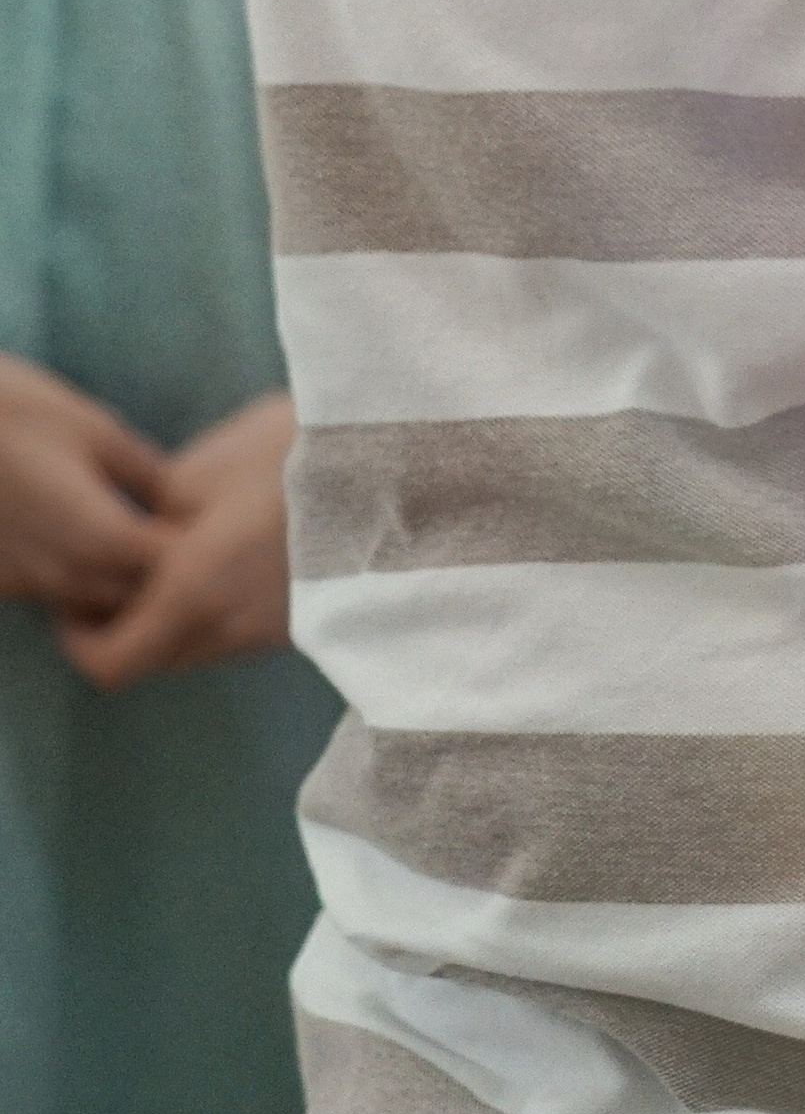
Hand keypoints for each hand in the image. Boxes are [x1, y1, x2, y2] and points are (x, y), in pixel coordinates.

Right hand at [0, 350, 165, 609]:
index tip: (197, 521)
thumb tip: (178, 495)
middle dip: (159, 576)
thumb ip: (144, 471)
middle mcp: (64, 574)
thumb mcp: (94, 427)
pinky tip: (75, 538)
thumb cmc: (15, 412)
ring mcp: (24, 583)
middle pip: (134, 601)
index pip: (169, 572)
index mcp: (102, 535)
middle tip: (171, 534)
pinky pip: (50, 593)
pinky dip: (73, 578)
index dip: (190, 549)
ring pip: (91, 605)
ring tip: (130, 537)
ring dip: (116, 582)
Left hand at [54, 389, 296, 687]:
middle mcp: (231, 630)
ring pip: (201, 645)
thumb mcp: (212, 462)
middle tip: (137, 560)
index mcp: (194, 592)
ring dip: (183, 611)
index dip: (80, 635)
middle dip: (130, 618)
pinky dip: (228, 604)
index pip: (110, 662)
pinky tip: (251, 549)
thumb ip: (160, 511)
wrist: (415, 467)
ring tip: (200, 546)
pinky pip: (246, 630)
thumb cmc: (307, 451)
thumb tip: (141, 532)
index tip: (82, 592)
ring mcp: (276, 633)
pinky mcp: (312, 623)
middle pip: (154, 656)